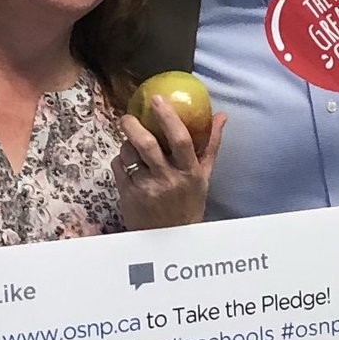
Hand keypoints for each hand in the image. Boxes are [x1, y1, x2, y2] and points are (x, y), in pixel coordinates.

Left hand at [111, 96, 226, 229]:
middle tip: (128, 116)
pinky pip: (117, 167)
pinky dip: (119, 159)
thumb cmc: (189, 202)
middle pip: (147, 144)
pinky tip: (126, 162)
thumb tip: (221, 116)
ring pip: (128, 153)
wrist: (170, 240)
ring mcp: (146, 188)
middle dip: (133, 125)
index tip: (157, 98)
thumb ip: (211, 144)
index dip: (168, 116)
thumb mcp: (204, 176)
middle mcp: (168, 179)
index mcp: (189, 172)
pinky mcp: (128, 196)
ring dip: (125, 142)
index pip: (180, 139)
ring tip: (130, 141)